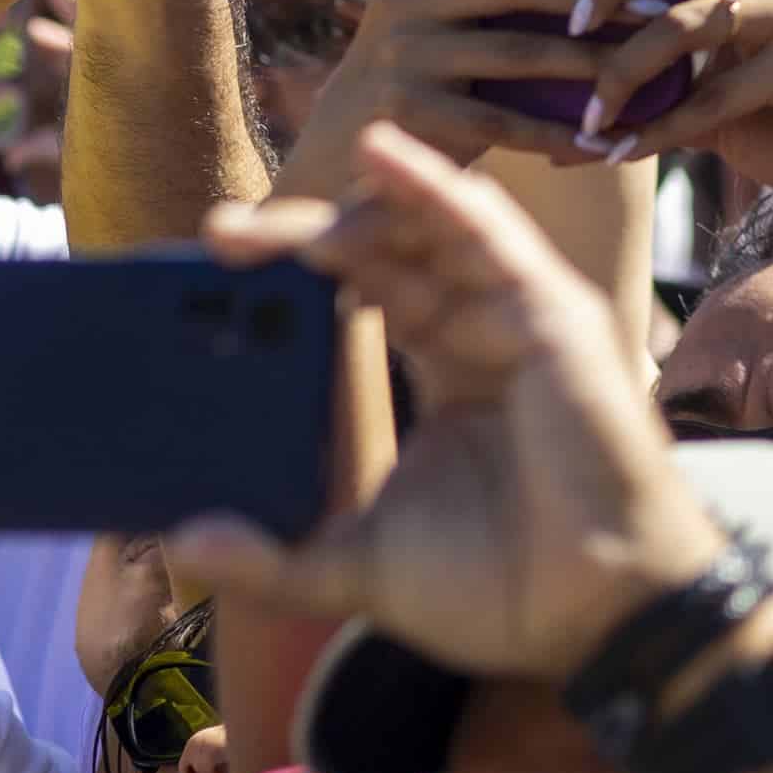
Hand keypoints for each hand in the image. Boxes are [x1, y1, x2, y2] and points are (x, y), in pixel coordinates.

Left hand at [176, 130, 727, 681]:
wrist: (590, 616)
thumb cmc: (500, 591)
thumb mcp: (357, 566)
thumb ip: (273, 556)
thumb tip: (181, 543)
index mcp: (451, 377)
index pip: (370, 297)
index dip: (300, 279)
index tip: (215, 280)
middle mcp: (486, 333)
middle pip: (391, 253)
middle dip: (305, 237)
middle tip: (219, 238)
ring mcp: (520, 316)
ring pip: (432, 229)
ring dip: (352, 210)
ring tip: (265, 218)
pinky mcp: (549, 313)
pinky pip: (484, 232)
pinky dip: (431, 187)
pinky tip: (380, 156)